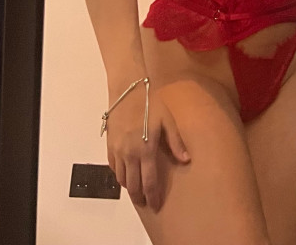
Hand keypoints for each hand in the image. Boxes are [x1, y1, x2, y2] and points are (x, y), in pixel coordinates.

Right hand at [106, 85, 189, 210]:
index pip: (149, 182)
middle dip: (139, 197)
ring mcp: (118, 150)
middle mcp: (130, 154)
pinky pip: (113, 167)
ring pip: (121, 178)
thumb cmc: (149, 102)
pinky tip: (125, 174)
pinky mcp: (110, 145)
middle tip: (145, 202)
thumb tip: (185, 160)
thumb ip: (175, 142)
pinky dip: (119, 174)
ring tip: (136, 190)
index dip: (153, 197)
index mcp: (146, 150)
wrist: (127, 90)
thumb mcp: (167, 120)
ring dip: (129, 187)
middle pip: (133, 185)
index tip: (156, 205)